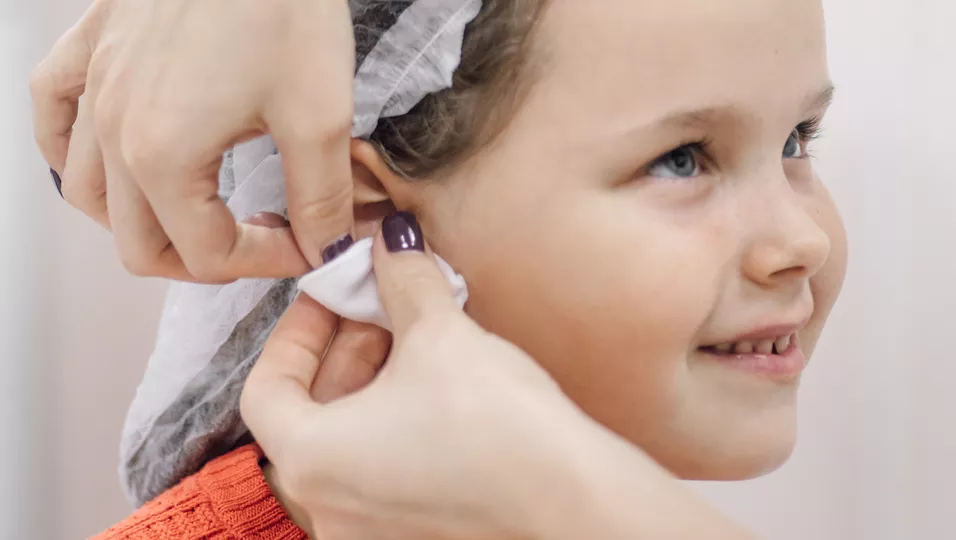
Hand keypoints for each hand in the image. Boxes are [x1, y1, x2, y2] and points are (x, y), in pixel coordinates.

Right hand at [31, 0, 355, 281]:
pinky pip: (53, 118)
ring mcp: (91, 88)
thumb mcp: (320, 114)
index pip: (208, 254)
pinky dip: (75, 154)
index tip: (308, 246)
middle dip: (206, 259)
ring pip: (89, 196)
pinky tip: (110, 157)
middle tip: (259, 242)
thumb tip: (324, 247)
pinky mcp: (89, 49)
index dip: (266, 263)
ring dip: (144, 222)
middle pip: (139, 244)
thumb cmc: (281, 4)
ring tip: (201, 212)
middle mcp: (110, 130)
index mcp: (162, 155)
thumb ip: (321, 196)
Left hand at [241, 213, 752, 539]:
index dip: (297, 330)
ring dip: (373, 384)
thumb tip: (392, 241)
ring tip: (417, 340)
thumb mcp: (442, 337)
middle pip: (311, 413)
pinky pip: (383, 469)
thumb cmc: (503, 432)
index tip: (330, 298)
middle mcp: (329, 509)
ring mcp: (371, 532)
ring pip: (350, 442)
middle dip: (346, 349)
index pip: (267, 387)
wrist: (579, 504)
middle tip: (383, 307)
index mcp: (312, 462)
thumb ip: (404, 281)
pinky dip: (395, 424)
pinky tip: (438, 389)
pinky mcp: (413, 535)